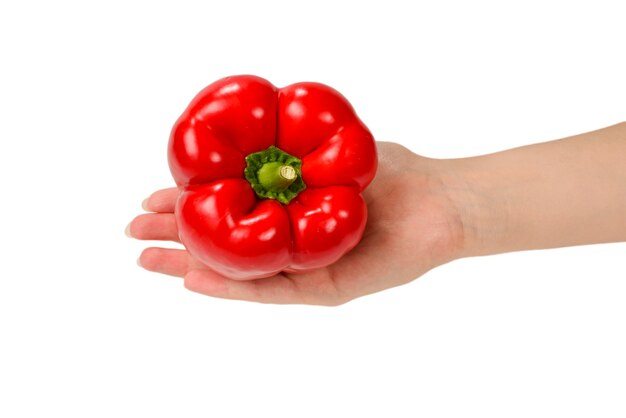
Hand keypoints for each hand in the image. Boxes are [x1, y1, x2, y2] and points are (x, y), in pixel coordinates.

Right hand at [127, 142, 465, 304]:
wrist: (441, 200)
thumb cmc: (392, 172)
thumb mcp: (328, 151)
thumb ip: (289, 152)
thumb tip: (245, 141)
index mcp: (287, 212)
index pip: (229, 211)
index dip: (190, 205)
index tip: (152, 195)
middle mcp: (290, 244)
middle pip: (225, 245)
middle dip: (178, 237)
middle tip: (134, 233)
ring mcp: (305, 269)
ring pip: (239, 272)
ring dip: (190, 265)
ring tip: (147, 258)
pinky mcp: (325, 289)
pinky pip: (272, 291)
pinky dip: (232, 286)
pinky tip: (195, 280)